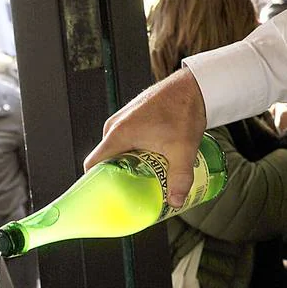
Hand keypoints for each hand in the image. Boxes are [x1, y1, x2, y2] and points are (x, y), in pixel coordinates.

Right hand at [84, 67, 207, 207]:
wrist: (194, 85)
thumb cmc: (184, 109)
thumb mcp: (182, 150)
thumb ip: (180, 178)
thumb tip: (176, 201)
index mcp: (118, 134)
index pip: (92, 164)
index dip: (95, 182)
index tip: (105, 195)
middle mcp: (115, 125)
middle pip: (105, 159)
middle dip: (117, 176)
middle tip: (131, 191)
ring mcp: (123, 119)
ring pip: (116, 150)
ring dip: (126, 164)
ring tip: (143, 177)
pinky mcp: (132, 116)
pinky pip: (124, 140)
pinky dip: (132, 152)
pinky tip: (149, 160)